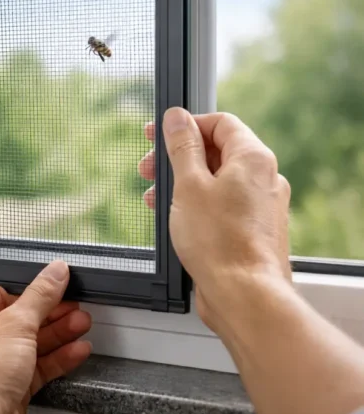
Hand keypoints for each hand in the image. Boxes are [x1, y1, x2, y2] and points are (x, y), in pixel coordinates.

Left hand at [0, 261, 91, 413]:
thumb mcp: (16, 324)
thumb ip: (40, 297)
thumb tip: (54, 272)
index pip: (1, 295)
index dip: (31, 293)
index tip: (56, 287)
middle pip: (18, 320)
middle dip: (51, 315)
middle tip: (75, 308)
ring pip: (28, 345)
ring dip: (57, 335)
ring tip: (81, 324)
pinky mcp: (5, 388)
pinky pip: (33, 368)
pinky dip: (55, 359)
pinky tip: (75, 350)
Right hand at [137, 108, 291, 331]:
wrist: (244, 295)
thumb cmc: (220, 242)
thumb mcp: (188, 185)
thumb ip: (182, 147)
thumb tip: (177, 118)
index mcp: (253, 158)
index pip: (220, 123)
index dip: (185, 125)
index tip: (158, 135)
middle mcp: (264, 178)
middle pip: (217, 151)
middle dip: (178, 158)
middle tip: (148, 168)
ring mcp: (261, 205)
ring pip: (217, 180)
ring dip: (182, 183)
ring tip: (155, 199)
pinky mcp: (254, 229)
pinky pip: (223, 204)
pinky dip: (197, 204)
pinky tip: (175, 219)